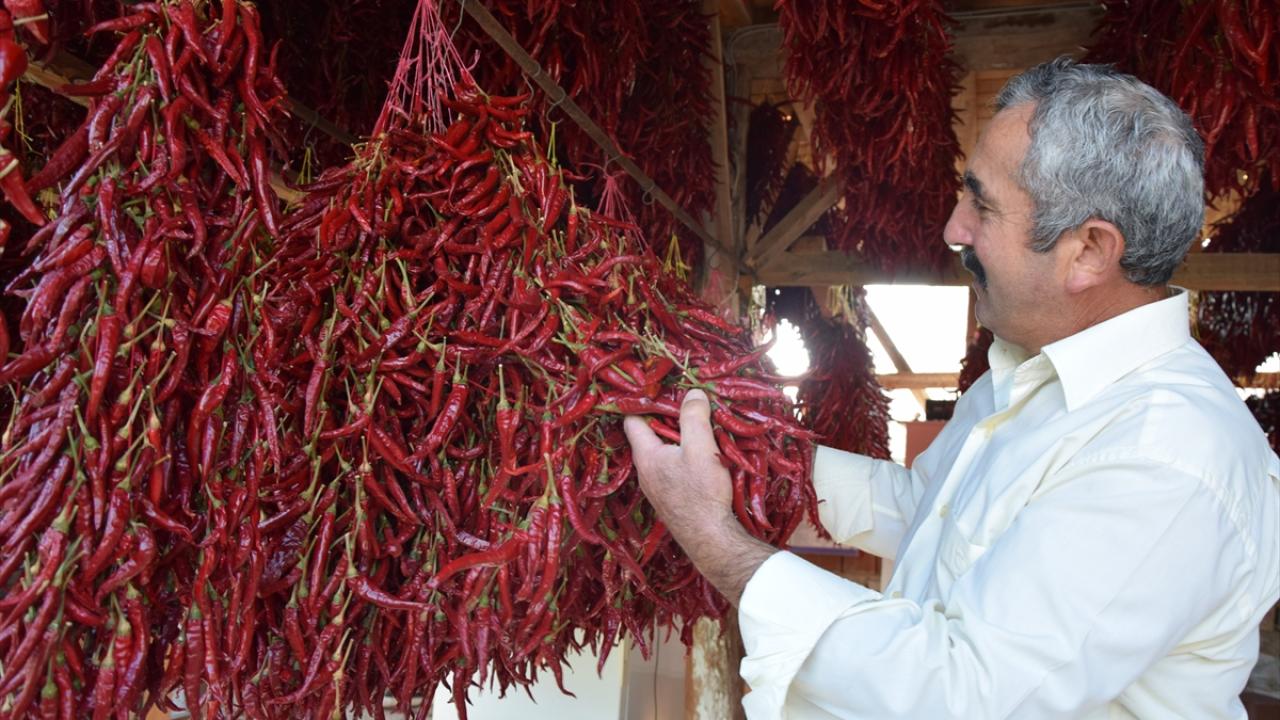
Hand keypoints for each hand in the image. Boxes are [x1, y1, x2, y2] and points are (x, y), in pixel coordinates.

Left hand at [623, 389, 776, 603]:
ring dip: (676, 441)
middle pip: (648, 436)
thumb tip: (692, 393)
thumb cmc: (701, 493)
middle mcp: (645, 471)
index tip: (659, 389)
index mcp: (646, 455)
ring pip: (661, 454)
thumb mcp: (700, 448)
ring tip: (697, 429)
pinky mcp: (670, 498)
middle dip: (665, 420)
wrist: (710, 538)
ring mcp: (656, 487)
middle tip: (686, 405)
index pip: (632, 420)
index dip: (642, 403)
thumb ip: (694, 417)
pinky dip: (681, 458)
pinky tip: (701, 458)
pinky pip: (670, 469)